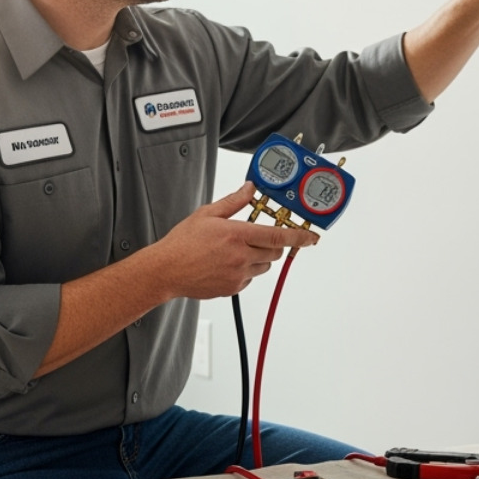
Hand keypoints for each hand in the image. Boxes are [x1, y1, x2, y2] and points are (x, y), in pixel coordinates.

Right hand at [157, 181, 317, 299]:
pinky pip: (250, 279)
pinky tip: (227, 264)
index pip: (278, 236)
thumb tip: (250, 189)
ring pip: (264, 266)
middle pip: (274, 252)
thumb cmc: (182, 243)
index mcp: (237, 234)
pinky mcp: (233, 289)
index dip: (299, 236)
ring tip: (236, 251)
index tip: (312, 237)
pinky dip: (246, 272)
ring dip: (259, 258)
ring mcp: (238, 275)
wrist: (166, 270)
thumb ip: (234, 202)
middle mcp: (241, 256)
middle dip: (272, 244)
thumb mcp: (208, 214)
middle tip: (257, 238)